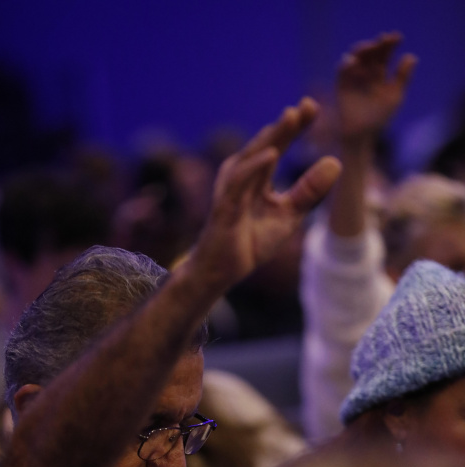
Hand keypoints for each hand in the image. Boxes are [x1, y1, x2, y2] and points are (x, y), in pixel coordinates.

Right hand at [190, 98, 340, 289]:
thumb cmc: (250, 242)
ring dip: (272, 136)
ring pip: (252, 155)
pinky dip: (255, 166)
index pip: (279, 144)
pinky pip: (240, 181)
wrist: (223, 270)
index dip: (296, 127)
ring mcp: (231, 188)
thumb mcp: (289, 215)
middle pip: (267, 143)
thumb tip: (336, 162)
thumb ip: (309, 191)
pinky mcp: (225, 204)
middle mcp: (242, 175)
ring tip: (291, 117)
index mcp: (258, 175)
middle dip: (287, 124)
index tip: (315, 108)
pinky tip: (272, 154)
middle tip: (308, 104)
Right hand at [336, 32, 416, 142]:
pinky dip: (346, 63)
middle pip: (371, 51)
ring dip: (362, 49)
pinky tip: (354, 62)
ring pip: (356, 55)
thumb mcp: (395, 98)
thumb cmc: (379, 118)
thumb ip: (403, 78)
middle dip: (377, 44)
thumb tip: (411, 56)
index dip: (391, 43)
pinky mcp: (341, 84)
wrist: (361, 135)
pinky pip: (342, 69)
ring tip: (369, 48)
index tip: (398, 38)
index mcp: (380, 73)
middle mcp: (366, 72)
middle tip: (384, 40)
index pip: (385, 53)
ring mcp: (353, 77)